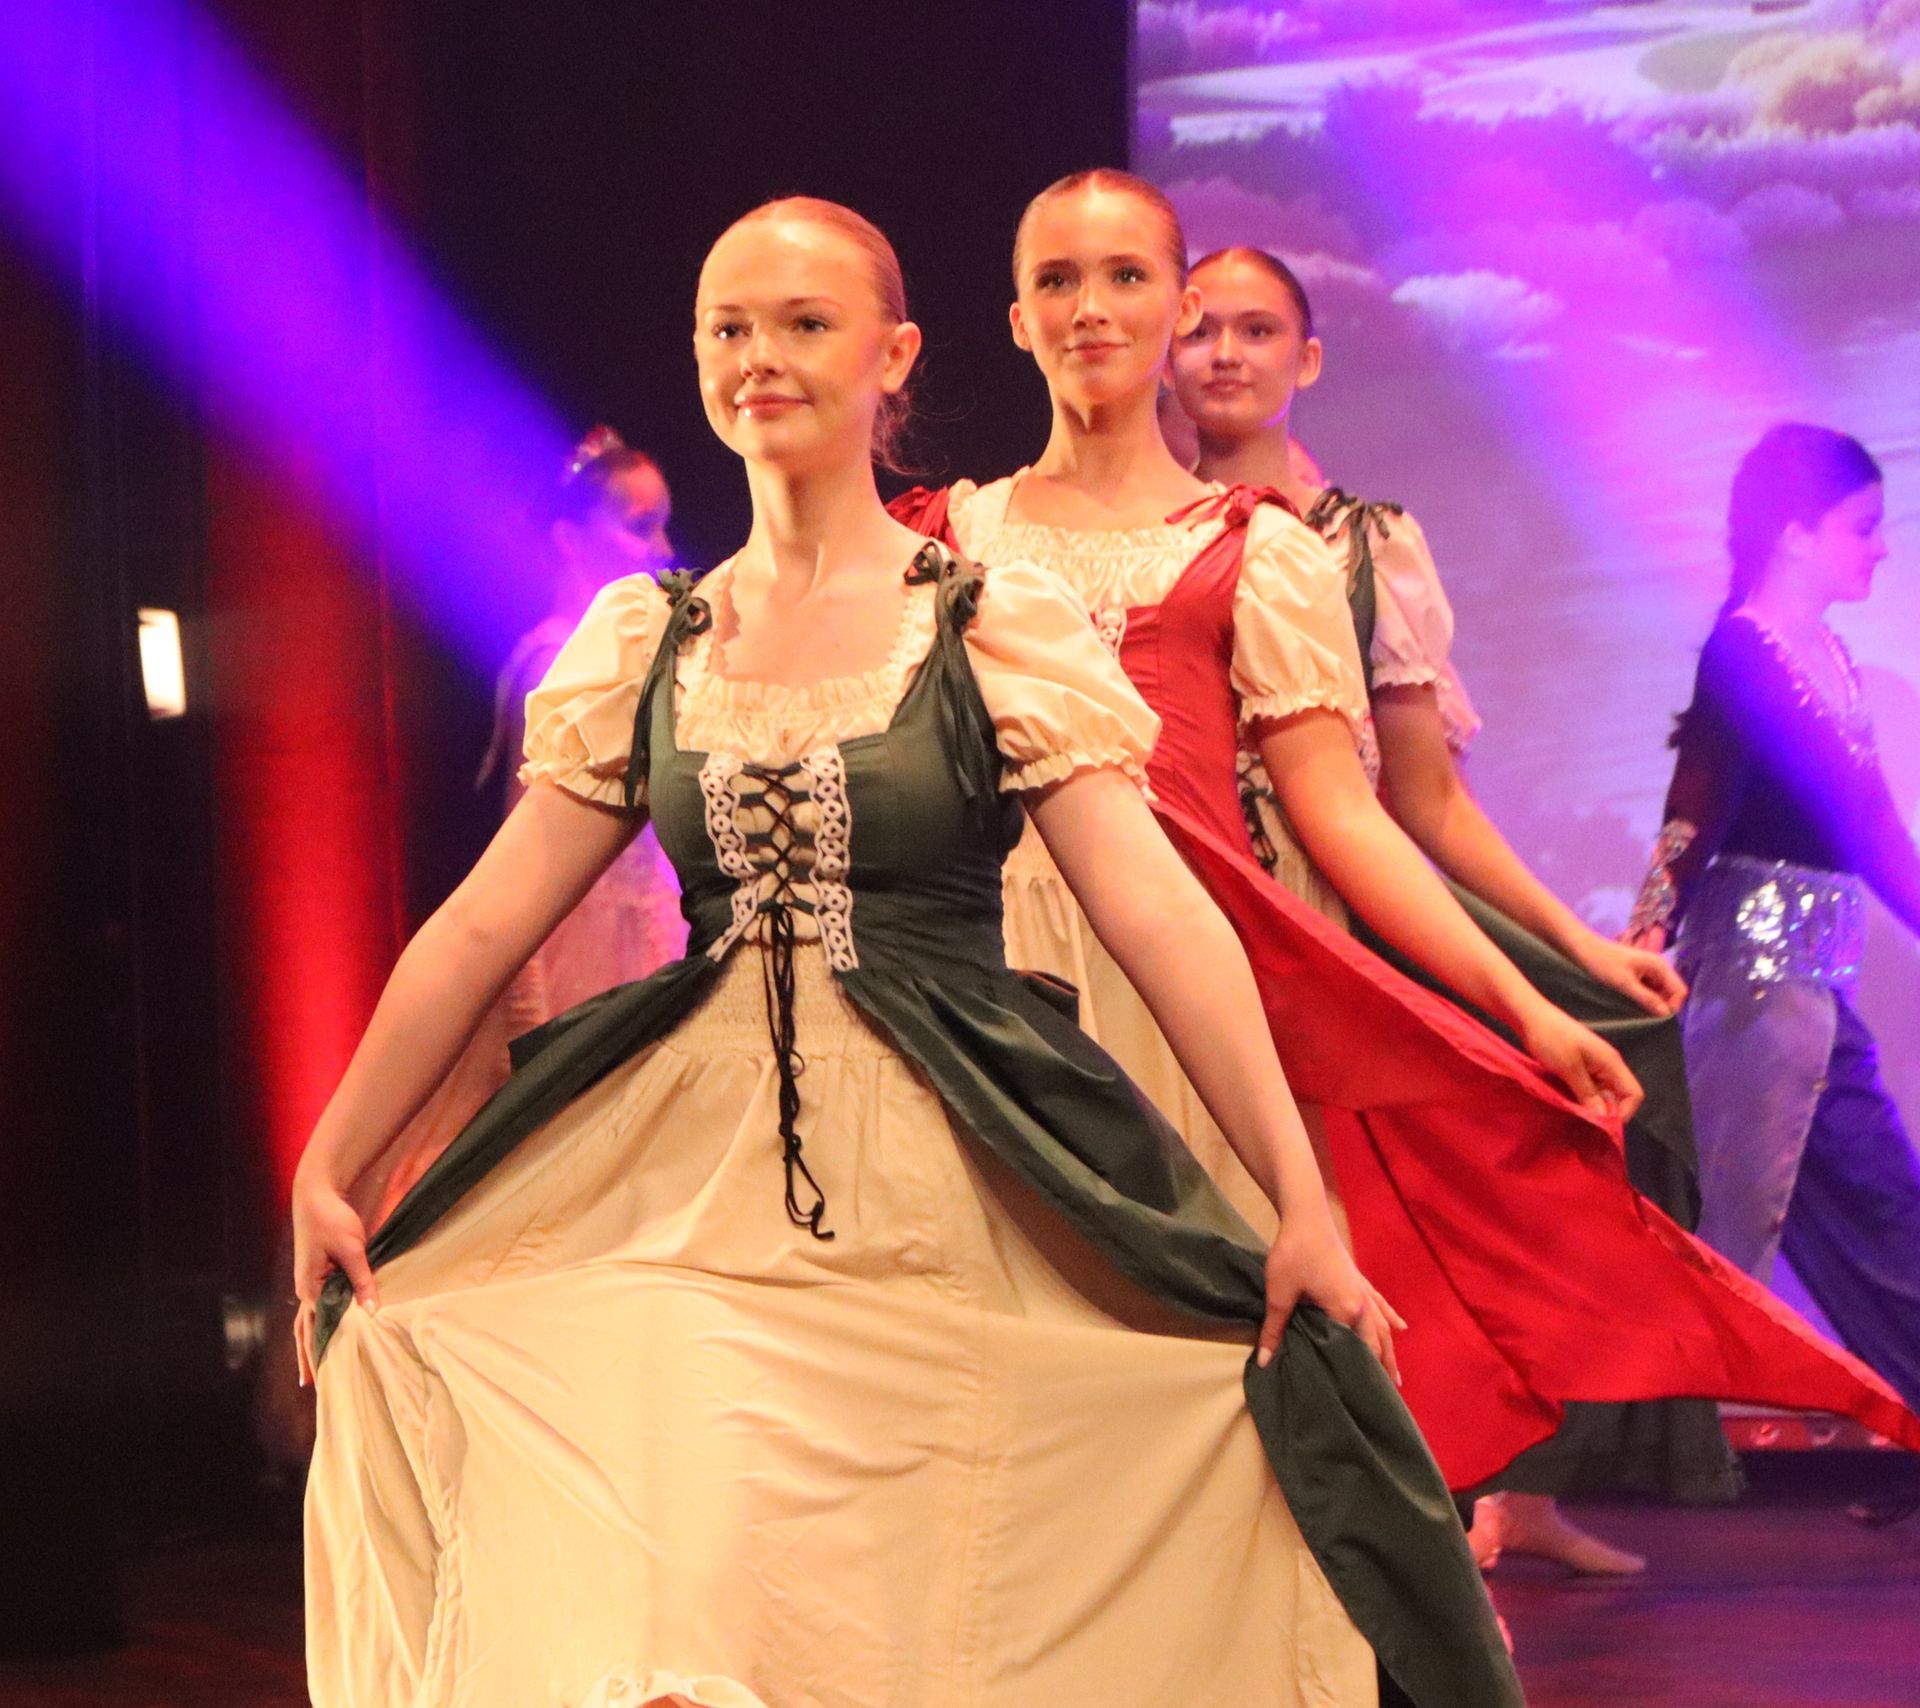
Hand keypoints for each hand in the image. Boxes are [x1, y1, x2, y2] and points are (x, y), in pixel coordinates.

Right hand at [291, 1169, 380, 1388]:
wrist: (315, 1194)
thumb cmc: (332, 1220)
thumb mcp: (352, 1250)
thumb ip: (362, 1281)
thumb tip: (372, 1312)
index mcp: (311, 1288)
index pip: (318, 1329)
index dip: (323, 1352)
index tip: (328, 1377)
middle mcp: (305, 1290)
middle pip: (305, 1331)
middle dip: (308, 1357)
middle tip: (310, 1386)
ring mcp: (307, 1283)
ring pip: (306, 1321)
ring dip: (308, 1344)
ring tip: (309, 1369)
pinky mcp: (314, 1273)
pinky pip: (314, 1306)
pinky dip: (315, 1324)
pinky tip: (321, 1332)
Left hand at [1260, 1212, 1405, 1386]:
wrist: (1306, 1215)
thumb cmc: (1293, 1253)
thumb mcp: (1280, 1293)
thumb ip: (1274, 1330)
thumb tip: (1264, 1362)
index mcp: (1346, 1310)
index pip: (1355, 1350)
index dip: (1357, 1373)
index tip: (1361, 1398)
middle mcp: (1362, 1303)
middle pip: (1376, 1343)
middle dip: (1381, 1369)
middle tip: (1386, 1397)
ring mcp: (1363, 1290)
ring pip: (1382, 1327)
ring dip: (1389, 1350)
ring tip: (1396, 1377)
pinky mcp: (1359, 1278)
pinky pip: (1380, 1305)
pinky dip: (1390, 1318)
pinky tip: (1401, 1327)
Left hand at [1517, 1001, 1643, 1123]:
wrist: (1529, 1016)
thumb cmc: (1550, 1038)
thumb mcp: (1569, 1068)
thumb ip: (1588, 1093)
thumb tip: (1604, 1118)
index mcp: (1611, 1062)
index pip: (1634, 1094)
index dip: (1624, 1113)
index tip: (1603, 1127)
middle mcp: (1607, 1065)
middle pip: (1619, 1096)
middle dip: (1606, 1113)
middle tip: (1585, 1125)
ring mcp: (1593, 1065)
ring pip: (1602, 1094)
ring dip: (1592, 1107)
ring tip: (1575, 1118)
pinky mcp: (1580, 1066)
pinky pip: (1589, 1088)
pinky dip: (1582, 1098)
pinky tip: (1568, 1105)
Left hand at [1570, 928, 1686, 1016]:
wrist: (1583, 948)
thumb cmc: (1602, 963)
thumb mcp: (1624, 984)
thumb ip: (1646, 998)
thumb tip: (1666, 1014)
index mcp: (1659, 966)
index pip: (1680, 991)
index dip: (1672, 1006)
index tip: (1655, 1016)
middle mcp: (1658, 968)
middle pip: (1671, 993)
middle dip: (1662, 1005)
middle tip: (1643, 1015)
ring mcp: (1648, 971)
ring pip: (1659, 993)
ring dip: (1652, 1003)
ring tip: (1635, 1010)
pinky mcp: (1638, 975)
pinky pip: (1648, 990)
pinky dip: (1644, 998)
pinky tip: (1631, 1004)